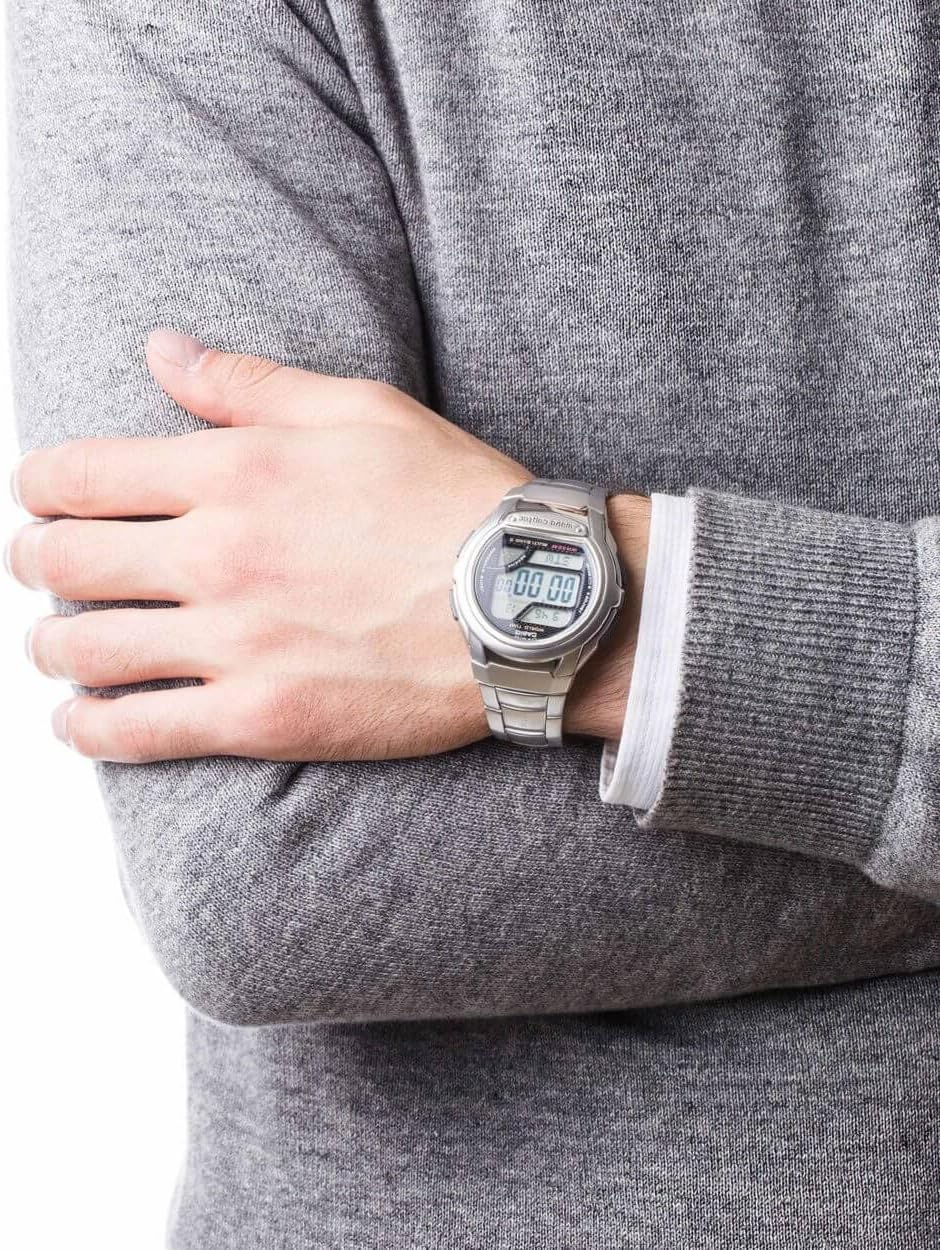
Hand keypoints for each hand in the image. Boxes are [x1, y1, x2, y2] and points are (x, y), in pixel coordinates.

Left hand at [6, 329, 647, 760]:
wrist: (530, 603)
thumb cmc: (454, 500)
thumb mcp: (359, 410)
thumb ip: (248, 384)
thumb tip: (162, 349)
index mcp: (234, 473)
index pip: (79, 476)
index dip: (40, 486)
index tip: (42, 498)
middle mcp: (218, 556)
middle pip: (62, 563)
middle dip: (35, 562)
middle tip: (42, 568)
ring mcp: (236, 643)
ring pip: (84, 650)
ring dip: (53, 647)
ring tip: (60, 648)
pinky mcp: (262, 718)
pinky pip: (137, 733)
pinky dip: (89, 729)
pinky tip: (79, 721)